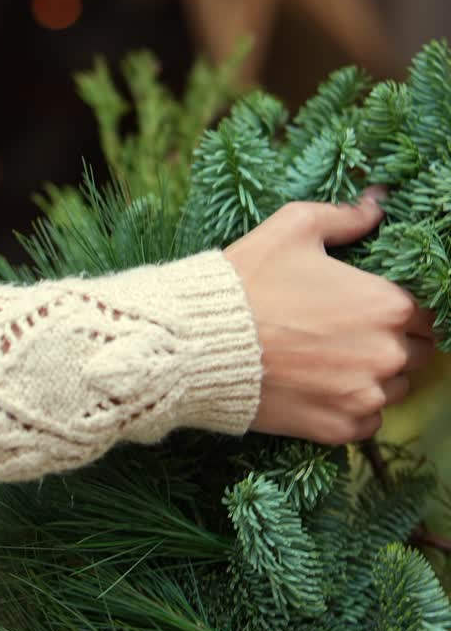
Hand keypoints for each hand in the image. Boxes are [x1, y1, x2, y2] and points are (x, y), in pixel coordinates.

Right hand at [224, 195, 435, 444]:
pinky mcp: (339, 429)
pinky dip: (353, 407)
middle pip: (417, 352)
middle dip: (392, 340)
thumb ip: (346, 216)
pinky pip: (368, 423)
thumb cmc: (250, 279)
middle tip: (351, 330)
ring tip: (333, 358)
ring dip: (375, 375)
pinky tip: (323, 386)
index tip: (373, 305)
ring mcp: (365, 396)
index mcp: (387, 305)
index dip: (402, 307)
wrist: (202, 343)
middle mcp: (388, 354)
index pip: (427, 312)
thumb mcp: (294, 227)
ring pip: (395, 388)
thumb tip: (378, 201)